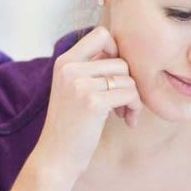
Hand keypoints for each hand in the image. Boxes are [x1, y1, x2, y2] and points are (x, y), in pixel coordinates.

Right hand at [34, 26, 143, 173]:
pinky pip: (130, 93)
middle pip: (121, 60)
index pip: (101, 34)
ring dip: (134, 98)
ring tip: (124, 114)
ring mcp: (80, 84)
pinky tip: (127, 121)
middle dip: (129, 82)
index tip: (117, 75)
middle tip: (124, 104)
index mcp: (64, 62)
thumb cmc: (71, 125)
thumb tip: (123, 53)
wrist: (56, 157)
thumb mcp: (73, 89)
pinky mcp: (93, 102)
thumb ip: (92, 68)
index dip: (117, 51)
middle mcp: (70, 68)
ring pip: (128, 78)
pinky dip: (134, 108)